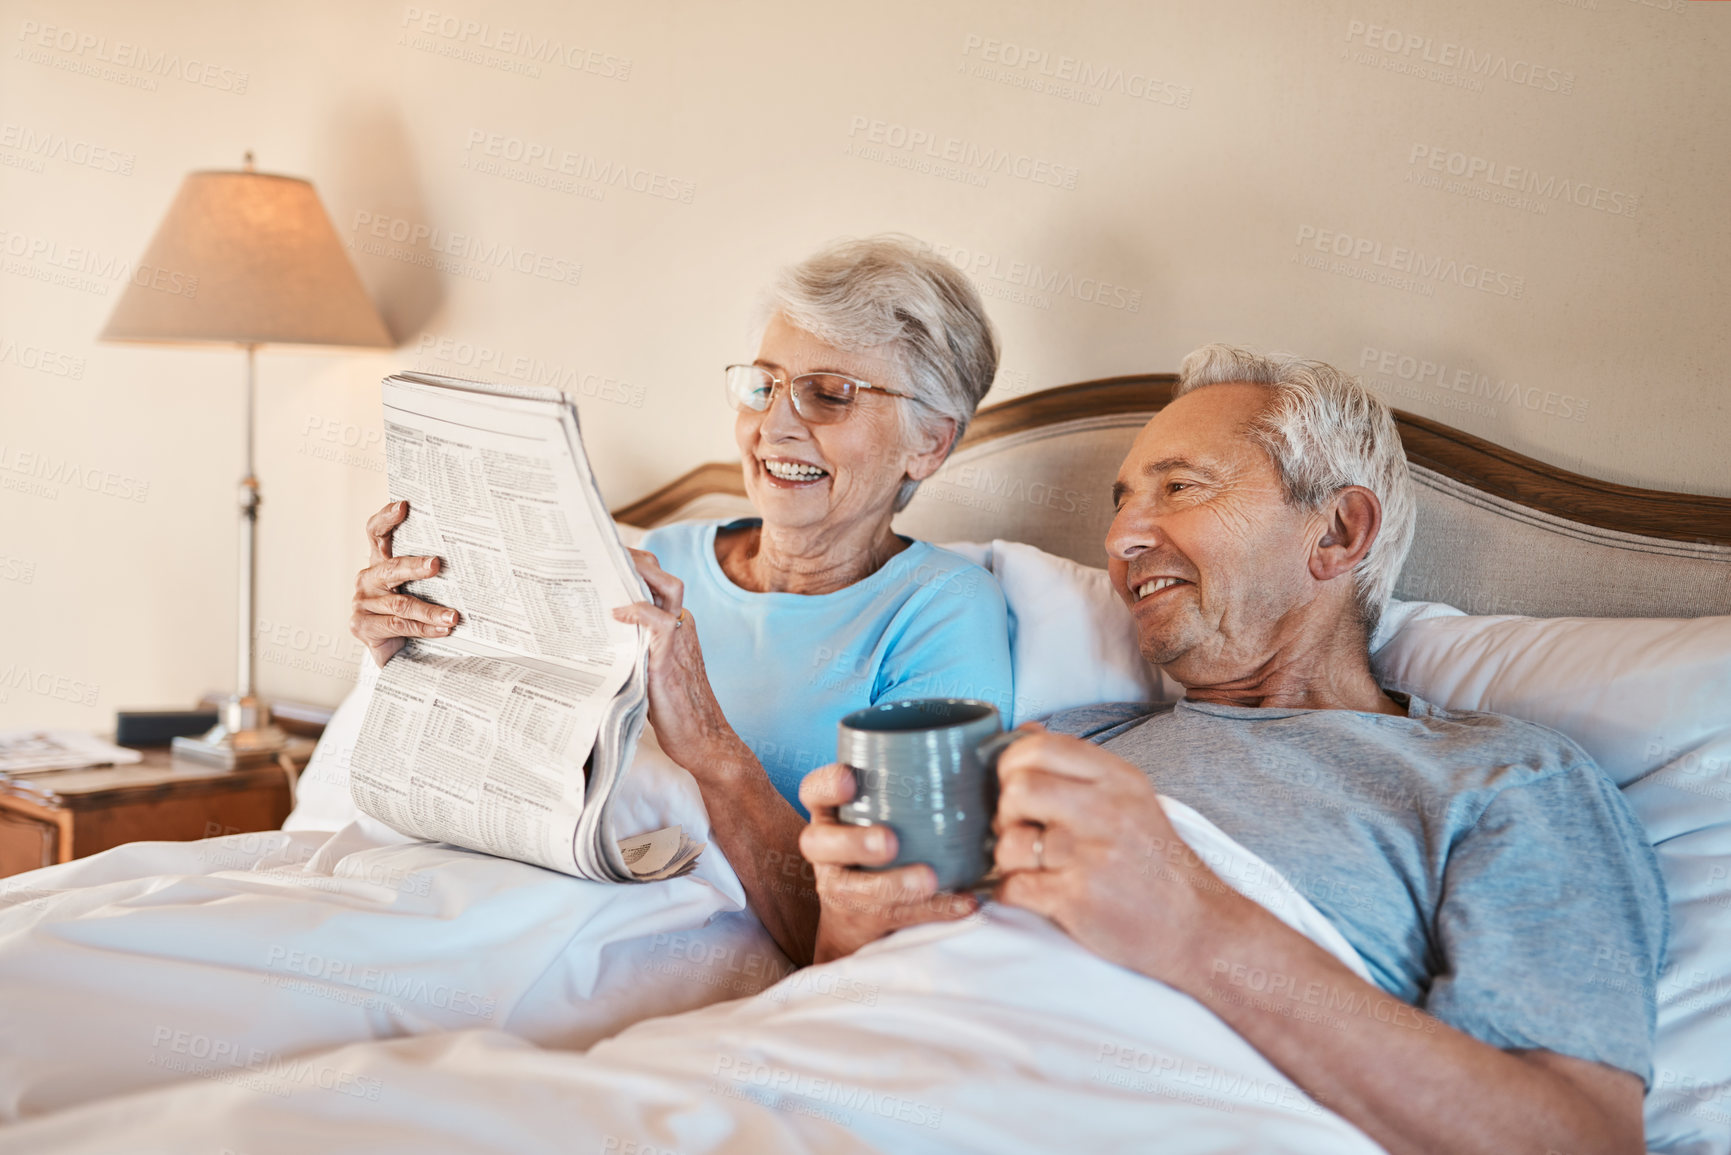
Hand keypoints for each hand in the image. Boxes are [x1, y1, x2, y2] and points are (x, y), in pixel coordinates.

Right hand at [349, 500, 458, 666]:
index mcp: (379, 563)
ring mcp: (362, 602)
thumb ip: (429, 574)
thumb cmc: (410, 614)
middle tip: (437, 564)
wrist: (394, 652)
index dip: (386, 518)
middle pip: (391, 568)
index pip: (376, 533)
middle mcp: (367, 579)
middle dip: (415, 566)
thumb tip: (467, 559)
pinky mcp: (361, 625)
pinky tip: (443, 629)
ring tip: (454, 616)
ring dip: (431, 610)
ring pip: (400, 603)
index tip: (403, 506)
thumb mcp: (418, 589)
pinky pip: (398, 625)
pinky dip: (424, 628)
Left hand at [610, 548, 749, 776]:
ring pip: (667, 587)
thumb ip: (634, 648)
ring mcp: (680, 639)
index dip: (633, 568)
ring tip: (606, 568)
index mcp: (677, 626)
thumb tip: (598, 638)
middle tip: (599, 556)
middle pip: (662, 575)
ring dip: (637, 573)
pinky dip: (637, 611)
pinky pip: (658, 621)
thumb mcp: (649, 670)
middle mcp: (682, 626)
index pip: (658, 583)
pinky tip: (616, 614)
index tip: (603, 562)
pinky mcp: (672, 657)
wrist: (703, 740)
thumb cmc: (674, 712)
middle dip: (632, 559)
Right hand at [798, 763, 977, 963]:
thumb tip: (991, 746)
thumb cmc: (885, 836)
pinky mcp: (865, 919)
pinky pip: (898, 917)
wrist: (860, 912)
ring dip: (894, 884)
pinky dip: (936, 909)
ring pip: (855, 889)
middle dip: (854, 842)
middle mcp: (827, 849)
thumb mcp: (885, 806)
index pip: (813, 791)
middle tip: (890, 842)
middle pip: (819, 844)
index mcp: (831, 812)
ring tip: (929, 879)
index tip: (850, 779)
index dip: (826, 784)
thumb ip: (915, 780)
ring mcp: (842, 887)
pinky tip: (965, 902)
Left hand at [992, 729, 1239, 985]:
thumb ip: (1078, 768)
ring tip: (1032, 866)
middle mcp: (1106, 810)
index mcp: (1116, 778)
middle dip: (1005, 813)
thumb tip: (1023, 734)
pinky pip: (1013, 886)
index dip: (1009, 766)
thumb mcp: (1130, 798)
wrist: (1197, 924)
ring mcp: (1091, 855)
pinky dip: (1010, 892)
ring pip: (1009, 843)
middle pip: (1017, 790)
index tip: (1012, 786)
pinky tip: (1033, 892)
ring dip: (1006, 859)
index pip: (1037, 747)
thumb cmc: (1154, 862)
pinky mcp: (1077, 899)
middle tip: (1022, 831)